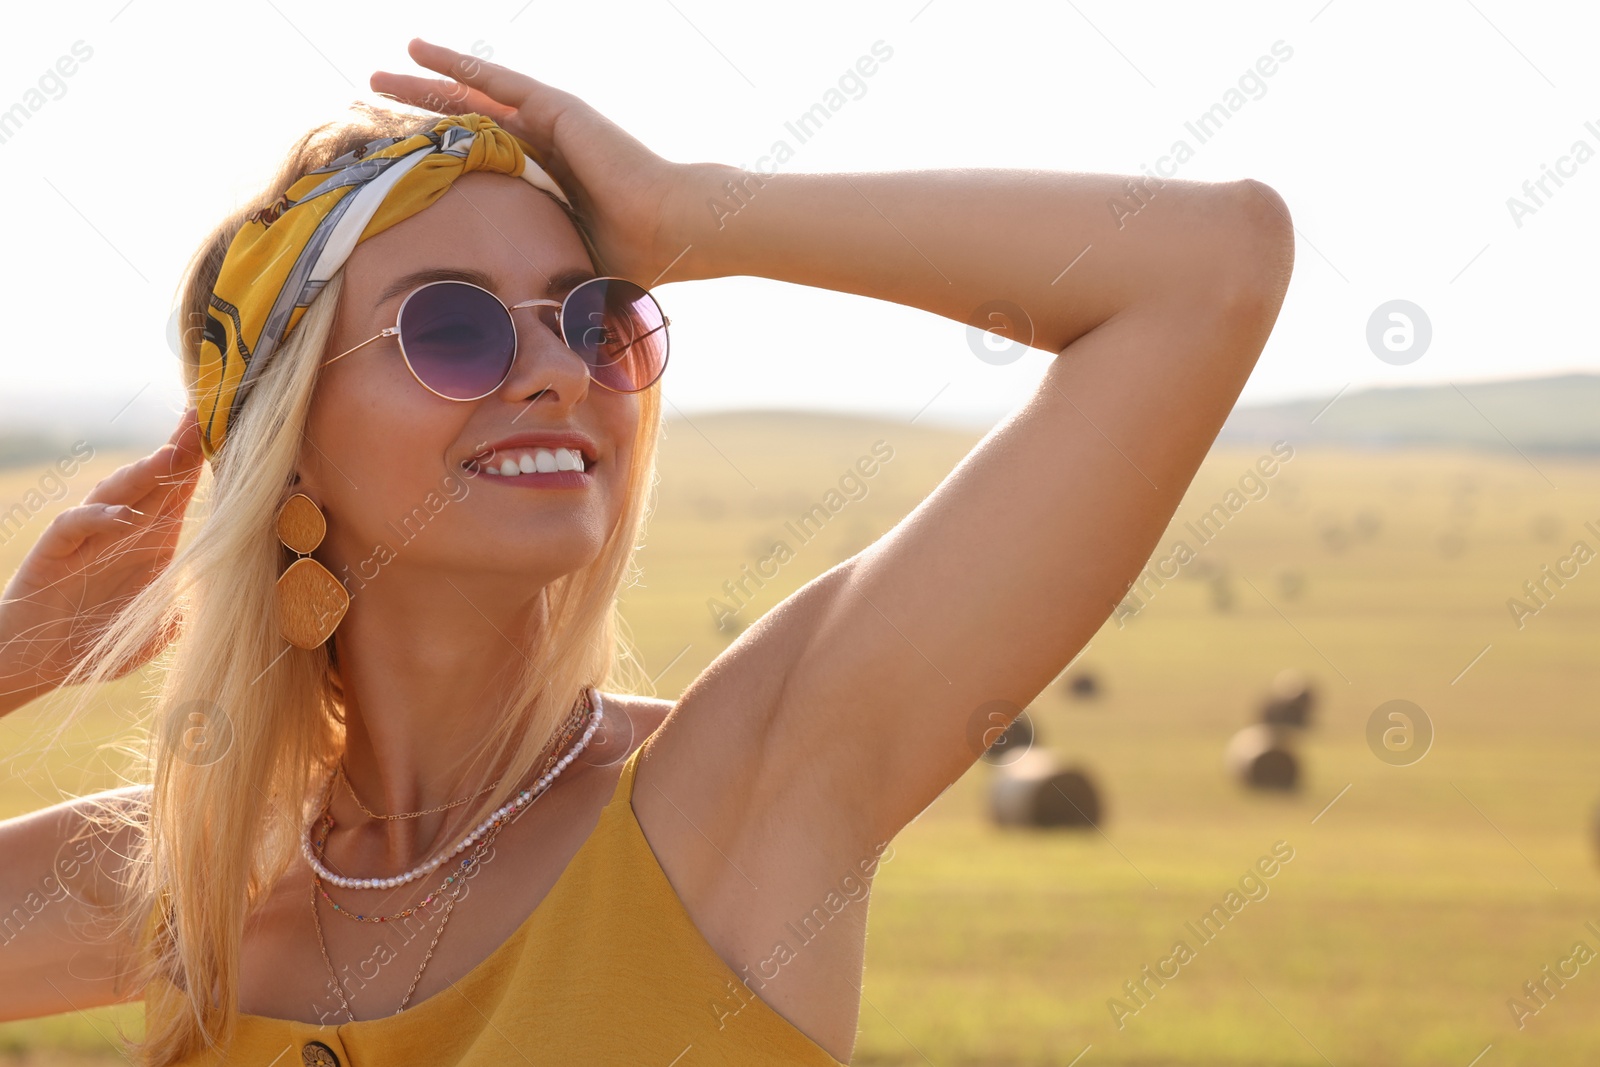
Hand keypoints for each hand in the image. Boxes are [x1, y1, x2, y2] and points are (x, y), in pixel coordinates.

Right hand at [0, 409, 203, 709]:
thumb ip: (187, 615)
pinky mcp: (55, 551)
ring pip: (115, 492)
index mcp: (152, 542)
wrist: (37, 663)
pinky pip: (75, 524)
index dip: (198, 465)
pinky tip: (123, 515)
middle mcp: (122, 531)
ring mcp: (88, 538)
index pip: (179, 494)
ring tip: (170, 455)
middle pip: (153, 481)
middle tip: (199, 418)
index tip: (227, 433)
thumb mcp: (155, 632)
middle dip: (177, 450)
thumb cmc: (96, 642)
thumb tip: (222, 607)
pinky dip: (98, 516)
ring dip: (142, 473)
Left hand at [371, 38, 708, 285]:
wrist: (673, 228)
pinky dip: (455, 65)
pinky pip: (494, 81)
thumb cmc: (639, 258)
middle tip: (373, 109)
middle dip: (421, 118)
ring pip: (471, 99)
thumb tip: (528, 336)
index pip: (483, 166)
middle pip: (467, 127)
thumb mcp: (575, 273)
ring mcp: (550, 124)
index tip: (402, 165)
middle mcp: (546, 148)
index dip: (442, 162)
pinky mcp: (556, 108)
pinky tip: (416, 51)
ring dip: (424, 87)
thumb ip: (549, 289)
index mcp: (550, 184)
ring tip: (378, 77)